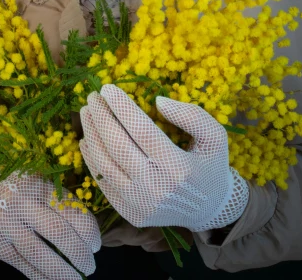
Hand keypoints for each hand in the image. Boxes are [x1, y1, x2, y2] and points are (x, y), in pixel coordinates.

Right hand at [0, 168, 100, 279]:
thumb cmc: (5, 184)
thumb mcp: (29, 180)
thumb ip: (51, 197)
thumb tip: (84, 228)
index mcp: (35, 181)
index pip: (69, 208)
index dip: (88, 229)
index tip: (96, 244)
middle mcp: (20, 201)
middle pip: (59, 232)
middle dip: (80, 253)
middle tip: (91, 265)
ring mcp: (4, 223)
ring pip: (41, 253)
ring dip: (63, 271)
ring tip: (77, 279)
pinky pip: (22, 264)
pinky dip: (41, 276)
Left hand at [79, 84, 248, 230]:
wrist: (209, 210)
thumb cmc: (211, 165)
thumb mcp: (215, 136)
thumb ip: (191, 115)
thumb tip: (158, 101)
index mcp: (179, 168)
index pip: (141, 131)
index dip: (121, 107)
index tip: (108, 88)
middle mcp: (156, 188)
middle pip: (117, 146)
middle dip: (100, 117)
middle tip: (92, 96)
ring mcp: (140, 204)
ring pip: (104, 164)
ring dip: (91, 134)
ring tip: (87, 112)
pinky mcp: (129, 212)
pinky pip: (103, 182)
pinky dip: (91, 159)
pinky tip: (88, 139)